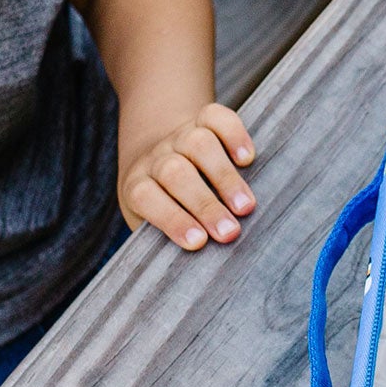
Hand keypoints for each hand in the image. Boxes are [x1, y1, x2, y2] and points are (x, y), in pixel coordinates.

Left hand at [119, 102, 257, 250]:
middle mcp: (157, 158)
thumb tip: (195, 269)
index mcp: (138, 184)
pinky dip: (234, 134)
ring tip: (246, 207)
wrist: (153, 148)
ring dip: (224, 177)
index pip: (147, 197)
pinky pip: (216, 117)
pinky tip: (247, 158)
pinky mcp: (201, 119)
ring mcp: (179, 136)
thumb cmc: (157, 201)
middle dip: (204, 204)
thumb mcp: (147, 221)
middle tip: (230, 232)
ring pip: (199, 144)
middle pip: (176, 173)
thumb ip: (164, 238)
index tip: (198, 243)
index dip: (171, 219)